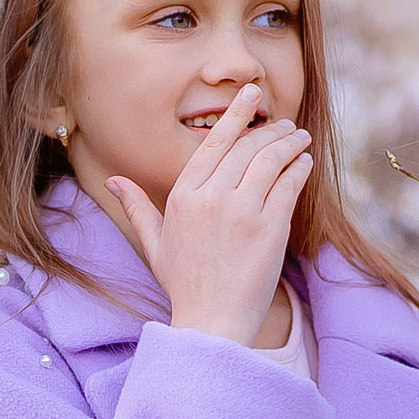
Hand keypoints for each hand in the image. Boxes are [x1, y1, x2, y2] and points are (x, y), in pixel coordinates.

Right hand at [105, 82, 312, 343]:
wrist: (212, 323)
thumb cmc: (184, 285)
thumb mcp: (154, 245)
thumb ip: (136, 208)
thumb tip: (113, 181)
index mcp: (182, 196)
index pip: (214, 143)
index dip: (236, 114)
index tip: (251, 94)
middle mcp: (211, 198)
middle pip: (247, 146)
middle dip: (270, 129)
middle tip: (285, 124)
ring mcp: (242, 211)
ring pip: (271, 159)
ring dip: (289, 142)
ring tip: (299, 137)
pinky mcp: (270, 228)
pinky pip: (289, 184)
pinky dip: (299, 168)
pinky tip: (304, 162)